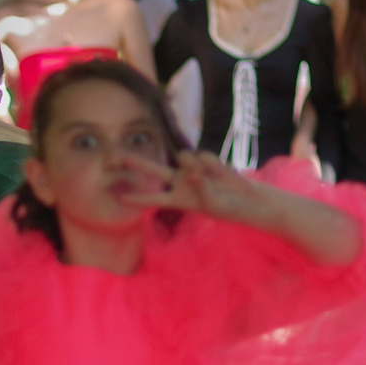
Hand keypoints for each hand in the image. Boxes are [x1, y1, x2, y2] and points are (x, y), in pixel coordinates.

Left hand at [122, 151, 254, 218]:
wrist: (247, 199)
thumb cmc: (227, 208)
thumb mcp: (211, 202)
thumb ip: (199, 184)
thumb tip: (192, 166)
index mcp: (179, 200)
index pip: (154, 200)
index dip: (138, 198)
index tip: (120, 198)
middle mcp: (181, 183)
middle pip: (155, 170)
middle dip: (138, 163)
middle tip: (119, 158)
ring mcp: (192, 170)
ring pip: (184, 157)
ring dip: (193, 164)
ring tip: (208, 178)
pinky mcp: (206, 161)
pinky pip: (203, 156)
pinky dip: (212, 165)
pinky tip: (222, 174)